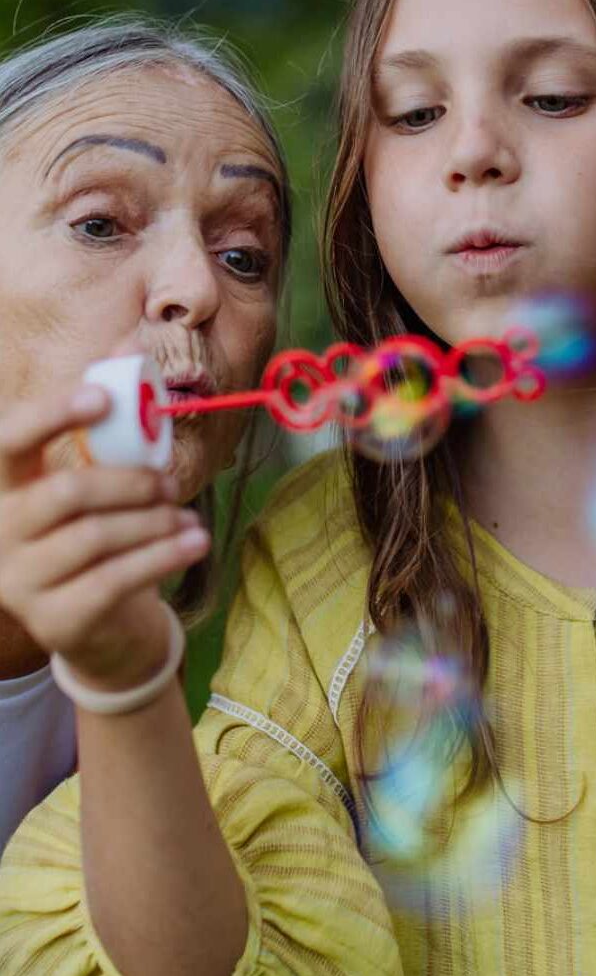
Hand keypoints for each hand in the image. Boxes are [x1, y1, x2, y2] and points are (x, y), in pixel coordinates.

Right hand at [0, 383, 209, 691]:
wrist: (107, 624)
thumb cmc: (106, 534)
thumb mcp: (108, 477)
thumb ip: (115, 420)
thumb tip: (130, 351)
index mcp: (8, 487)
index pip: (11, 438)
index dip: (53, 413)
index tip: (104, 398)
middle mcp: (1, 532)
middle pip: (65, 491)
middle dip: (130, 483)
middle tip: (169, 485)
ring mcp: (21, 582)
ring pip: (95, 536)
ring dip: (155, 521)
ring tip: (188, 518)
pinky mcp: (55, 621)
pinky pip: (115, 579)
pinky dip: (164, 555)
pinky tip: (196, 542)